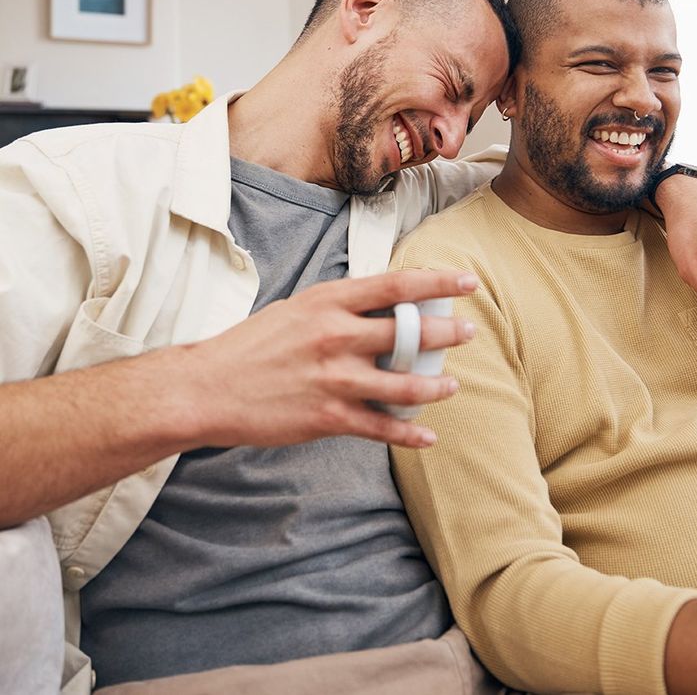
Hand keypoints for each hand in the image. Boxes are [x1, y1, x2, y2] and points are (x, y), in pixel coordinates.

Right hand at [178, 269, 479, 449]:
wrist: (207, 389)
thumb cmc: (252, 345)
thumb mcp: (297, 308)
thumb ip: (339, 306)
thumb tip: (382, 302)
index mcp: (328, 302)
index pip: (397, 285)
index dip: (439, 281)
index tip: (468, 281)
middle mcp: (336, 336)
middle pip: (410, 332)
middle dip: (448, 332)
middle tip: (468, 331)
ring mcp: (334, 378)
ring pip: (406, 384)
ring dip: (437, 386)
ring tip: (452, 384)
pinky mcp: (328, 417)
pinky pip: (382, 427)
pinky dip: (410, 434)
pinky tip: (427, 437)